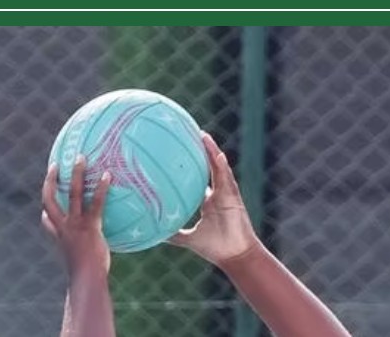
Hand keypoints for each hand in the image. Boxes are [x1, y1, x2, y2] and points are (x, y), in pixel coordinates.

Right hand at [41, 155, 111, 276]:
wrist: (87, 278)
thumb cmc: (85, 271)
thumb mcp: (76, 258)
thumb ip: (74, 248)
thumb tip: (82, 248)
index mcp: (60, 234)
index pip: (47, 217)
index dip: (45, 206)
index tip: (46, 198)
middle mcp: (64, 226)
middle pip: (50, 198)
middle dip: (50, 181)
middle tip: (55, 165)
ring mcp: (76, 224)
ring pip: (73, 193)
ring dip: (76, 174)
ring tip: (81, 158)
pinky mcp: (90, 225)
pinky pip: (96, 202)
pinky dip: (101, 188)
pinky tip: (107, 175)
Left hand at [169, 133, 258, 266]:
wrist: (235, 256)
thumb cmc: (215, 247)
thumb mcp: (189, 239)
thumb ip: (174, 234)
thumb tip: (154, 234)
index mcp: (209, 201)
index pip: (200, 177)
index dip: (194, 165)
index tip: (184, 151)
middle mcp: (218, 194)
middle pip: (210, 167)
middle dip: (203, 151)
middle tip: (193, 134)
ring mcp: (226, 193)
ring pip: (218, 167)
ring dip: (212, 151)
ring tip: (203, 136)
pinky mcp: (233, 197)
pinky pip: (226, 178)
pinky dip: (222, 166)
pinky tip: (217, 154)